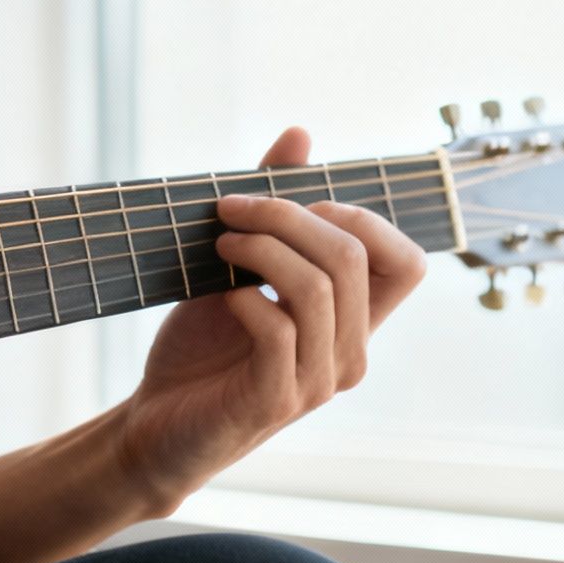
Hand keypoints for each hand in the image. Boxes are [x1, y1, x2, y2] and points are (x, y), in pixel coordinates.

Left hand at [112, 127, 427, 512]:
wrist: (155, 428)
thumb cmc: (201, 349)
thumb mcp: (236, 270)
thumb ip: (272, 210)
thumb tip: (300, 134)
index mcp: (352, 324)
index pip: (409, 264)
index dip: (365, 218)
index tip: (302, 202)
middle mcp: (348, 355)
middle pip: (353, 257)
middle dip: (288, 215)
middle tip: (230, 208)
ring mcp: (316, 383)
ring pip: (319, 288)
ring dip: (262, 249)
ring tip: (219, 243)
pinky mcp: (275, 402)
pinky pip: (279, 329)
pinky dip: (246, 298)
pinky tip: (220, 295)